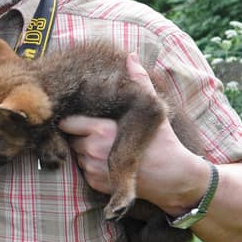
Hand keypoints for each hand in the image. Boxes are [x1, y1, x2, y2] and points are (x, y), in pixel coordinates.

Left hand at [57, 53, 199, 206]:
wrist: (173, 177)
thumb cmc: (163, 142)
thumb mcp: (152, 110)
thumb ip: (139, 81)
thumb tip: (132, 57)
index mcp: (101, 130)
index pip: (68, 123)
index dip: (74, 120)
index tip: (84, 119)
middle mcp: (93, 151)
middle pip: (72, 139)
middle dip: (81, 136)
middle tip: (101, 134)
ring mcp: (93, 170)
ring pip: (77, 156)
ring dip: (85, 152)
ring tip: (107, 149)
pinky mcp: (96, 184)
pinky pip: (84, 173)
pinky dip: (92, 168)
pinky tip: (110, 163)